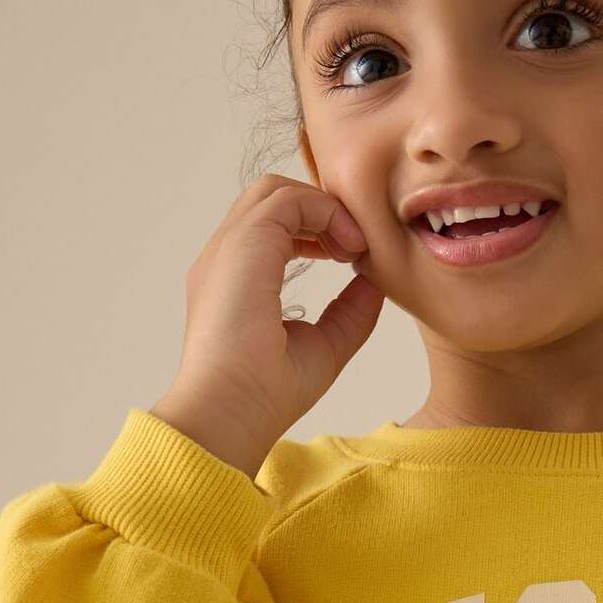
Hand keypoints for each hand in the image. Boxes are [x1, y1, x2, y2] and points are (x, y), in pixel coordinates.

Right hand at [166, 172, 383, 451]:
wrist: (231, 411)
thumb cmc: (266, 394)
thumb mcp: (324, 346)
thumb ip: (349, 311)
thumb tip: (376, 282)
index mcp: (234, 280)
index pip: (271, 226)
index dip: (315, 228)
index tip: (349, 256)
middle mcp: (225, 257)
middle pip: (270, 198)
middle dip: (319, 208)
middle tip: (354, 245)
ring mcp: (228, 248)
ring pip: (275, 190)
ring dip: (323, 207)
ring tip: (353, 246)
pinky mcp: (243, 245)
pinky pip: (287, 199)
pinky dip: (325, 212)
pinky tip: (348, 248)